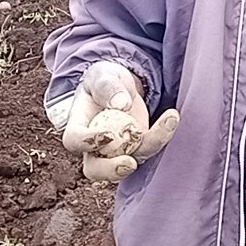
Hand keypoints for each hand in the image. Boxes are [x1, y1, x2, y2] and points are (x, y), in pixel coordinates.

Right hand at [62, 62, 179, 181]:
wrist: (122, 86)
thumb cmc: (105, 80)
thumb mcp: (103, 74)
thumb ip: (107, 86)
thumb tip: (121, 105)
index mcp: (78, 126)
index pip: (73, 140)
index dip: (86, 142)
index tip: (107, 134)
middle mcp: (94, 146)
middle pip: (95, 169)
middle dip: (111, 170)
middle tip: (130, 162)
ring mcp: (116, 151)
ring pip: (128, 164)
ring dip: (149, 148)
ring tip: (168, 122)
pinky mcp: (138, 148)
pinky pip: (149, 148)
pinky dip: (162, 135)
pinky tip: (172, 116)